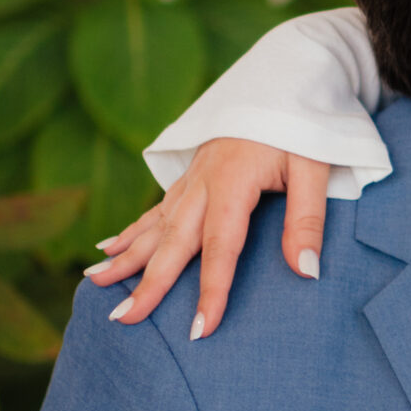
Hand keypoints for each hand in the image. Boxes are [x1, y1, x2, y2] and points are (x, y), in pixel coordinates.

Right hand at [82, 140, 331, 336]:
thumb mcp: (315, 168)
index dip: (210, 290)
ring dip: (126, 257)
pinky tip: (108, 249)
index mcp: (234, 182)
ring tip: (95, 283)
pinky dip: (130, 231)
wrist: (282, 80)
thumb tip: (305, 272)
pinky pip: (155, 209)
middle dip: (147, 283)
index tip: (199, 329)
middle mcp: (203, 182)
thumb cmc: (302, 128)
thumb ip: (307, 220)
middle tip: (123, 319)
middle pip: (173, 241)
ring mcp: (192, 179)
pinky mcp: (190, 176)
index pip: (220, 247)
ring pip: (154, 225)